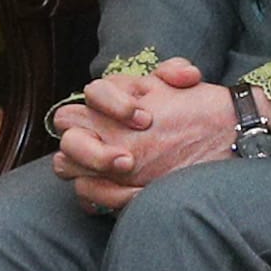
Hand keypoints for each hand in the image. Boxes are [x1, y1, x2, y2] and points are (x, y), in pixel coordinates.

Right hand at [50, 59, 240, 213]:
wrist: (207, 151)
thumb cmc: (190, 117)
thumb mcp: (184, 90)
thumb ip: (176, 72)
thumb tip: (183, 75)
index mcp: (110, 99)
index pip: (94, 92)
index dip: (114, 104)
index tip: (145, 120)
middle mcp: (94, 126)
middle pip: (66, 126)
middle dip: (93, 146)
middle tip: (128, 160)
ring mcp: (93, 157)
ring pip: (64, 163)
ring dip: (94, 173)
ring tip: (131, 183)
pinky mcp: (101, 185)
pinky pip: (84, 193)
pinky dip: (104, 198)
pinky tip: (133, 198)